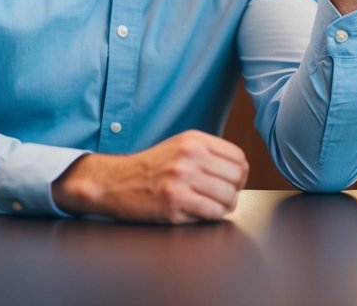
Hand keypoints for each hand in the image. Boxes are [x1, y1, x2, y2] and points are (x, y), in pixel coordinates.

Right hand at [51, 130, 248, 222]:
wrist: (115, 182)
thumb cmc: (151, 167)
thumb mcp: (180, 145)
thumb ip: (208, 152)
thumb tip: (239, 169)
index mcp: (194, 140)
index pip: (238, 157)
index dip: (241, 173)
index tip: (234, 181)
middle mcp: (189, 157)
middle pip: (236, 177)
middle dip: (235, 190)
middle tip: (225, 196)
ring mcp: (182, 180)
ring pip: (228, 196)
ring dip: (226, 205)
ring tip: (216, 206)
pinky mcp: (174, 203)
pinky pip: (212, 212)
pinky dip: (214, 215)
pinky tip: (205, 213)